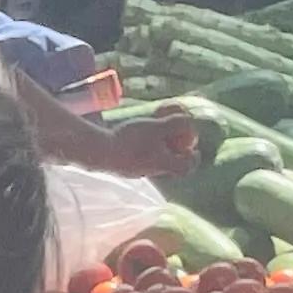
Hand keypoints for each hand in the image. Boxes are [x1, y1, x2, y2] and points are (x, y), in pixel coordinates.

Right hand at [89, 107, 206, 179]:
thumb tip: (191, 120)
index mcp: (163, 164)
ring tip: (154, 130)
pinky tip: (136, 135)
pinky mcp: (124, 168)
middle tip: (175, 134)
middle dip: (175, 148)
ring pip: (154, 161)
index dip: (193, 157)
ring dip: (159, 147)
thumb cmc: (129, 140)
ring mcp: (136, 172)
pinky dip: (144, 149)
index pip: (186, 167)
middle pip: (171, 164)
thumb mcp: (155, 127)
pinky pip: (140, 159)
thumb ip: (175, 124)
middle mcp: (152, 171)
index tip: (193, 146)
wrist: (99, 153)